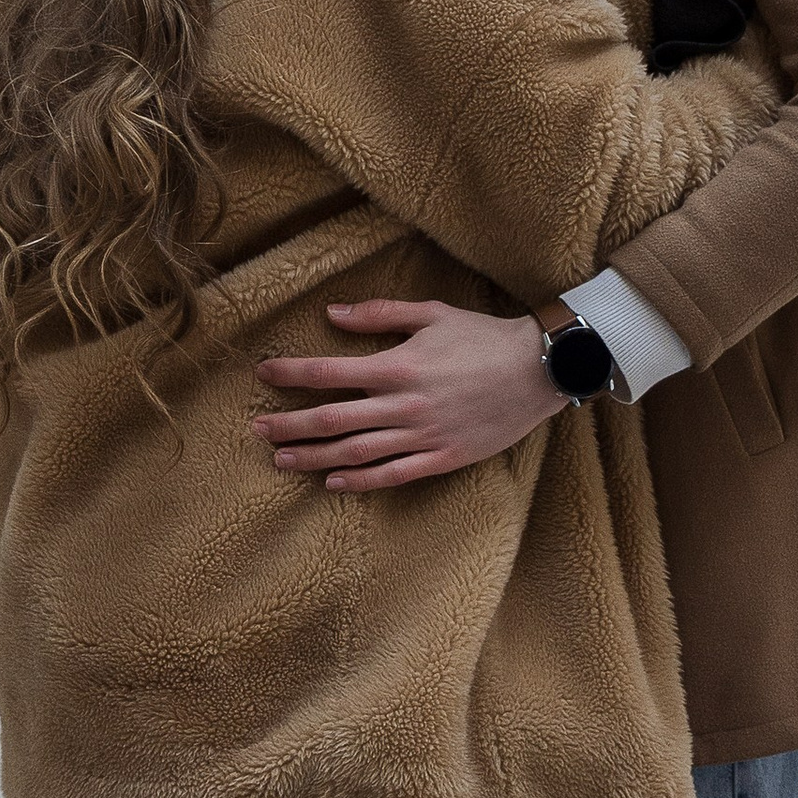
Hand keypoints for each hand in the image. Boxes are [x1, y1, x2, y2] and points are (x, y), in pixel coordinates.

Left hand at [251, 298, 564, 488]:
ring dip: (314, 457)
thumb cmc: (485, 337)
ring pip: (355, 452)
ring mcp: (422, 435)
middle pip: (332, 419)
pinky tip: (333, 484)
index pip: (329, 371)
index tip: (264, 373)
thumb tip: (332, 313)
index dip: (291, 374)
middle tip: (257, 430)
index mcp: (397, 366)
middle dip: (290, 425)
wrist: (540, 370)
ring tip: (282, 460)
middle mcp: (403, 405)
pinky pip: (393, 475)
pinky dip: (360, 482)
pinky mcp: (442, 457)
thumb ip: (380, 314)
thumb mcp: (431, 313)